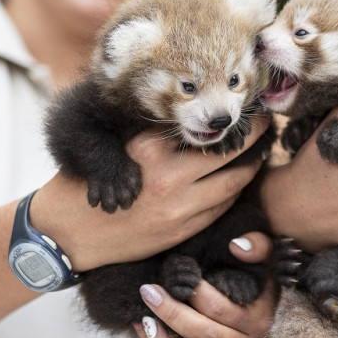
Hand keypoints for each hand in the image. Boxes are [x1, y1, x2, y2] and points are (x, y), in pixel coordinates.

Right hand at [31, 114, 271, 269]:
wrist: (69, 233)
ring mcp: (178, 208)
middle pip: (228, 151)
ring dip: (251, 165)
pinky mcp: (181, 231)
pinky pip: (221, 208)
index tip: (248, 104)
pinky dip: (235, 191)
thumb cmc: (92, 180)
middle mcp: (169, 176)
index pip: (203, 127)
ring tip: (261, 148)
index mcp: (150, 147)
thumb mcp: (121, 147)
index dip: (230, 116)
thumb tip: (198, 119)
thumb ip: (157, 135)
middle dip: (254, 134)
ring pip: (233, 182)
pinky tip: (239, 179)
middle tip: (269, 120)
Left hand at [132, 232, 275, 337]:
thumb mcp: (269, 258)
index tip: (178, 272)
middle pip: (205, 332)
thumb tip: (237, 246)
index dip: (197, 293)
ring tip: (144, 311)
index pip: (222, 309)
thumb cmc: (262, 276)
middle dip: (173, 311)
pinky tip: (145, 327)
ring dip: (164, 333)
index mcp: (259, 318)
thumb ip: (260, 246)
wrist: (261, 304)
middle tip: (150, 289)